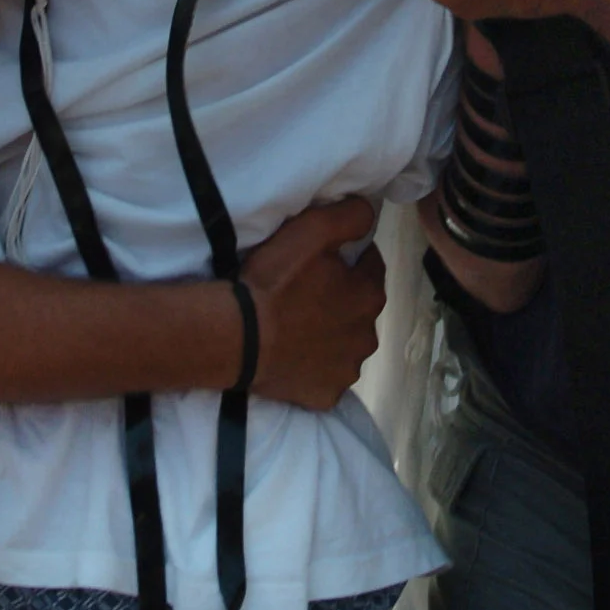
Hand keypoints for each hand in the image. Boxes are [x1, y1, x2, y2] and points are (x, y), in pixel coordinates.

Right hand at [239, 198, 386, 410]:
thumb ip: (350, 216)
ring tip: (299, 326)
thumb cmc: (275, 282)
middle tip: (306, 292)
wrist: (238, 337)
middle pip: (359, 308)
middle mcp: (367, 336)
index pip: (370, 266)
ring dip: (332, 333)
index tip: (323, 259)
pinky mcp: (327, 395)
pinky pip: (328, 375)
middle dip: (342, 298)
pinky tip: (295, 356)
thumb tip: (369, 215)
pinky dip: (317, 366)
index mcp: (368, 295)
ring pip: (346, 344)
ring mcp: (347, 369)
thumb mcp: (312, 230)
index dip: (349, 258)